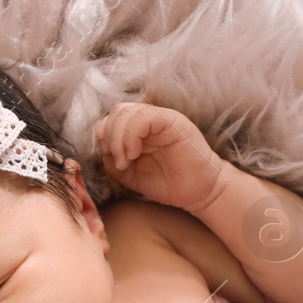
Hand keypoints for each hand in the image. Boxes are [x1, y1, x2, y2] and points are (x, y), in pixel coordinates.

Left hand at [96, 102, 228, 212]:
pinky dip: (131, 135)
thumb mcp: (131, 175)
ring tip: (126, 160)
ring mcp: (160, 118)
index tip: (111, 160)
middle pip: (116, 112)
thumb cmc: (168, 184)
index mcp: (137, 130)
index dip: (104, 137)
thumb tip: (103, 151)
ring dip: (118, 137)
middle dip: (109, 137)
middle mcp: (148, 119)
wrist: (199, 192)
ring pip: (125, 111)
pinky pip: (143, 116)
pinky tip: (133, 154)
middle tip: (118, 161)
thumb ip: (113, 161)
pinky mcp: (172, 120)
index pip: (111, 119)